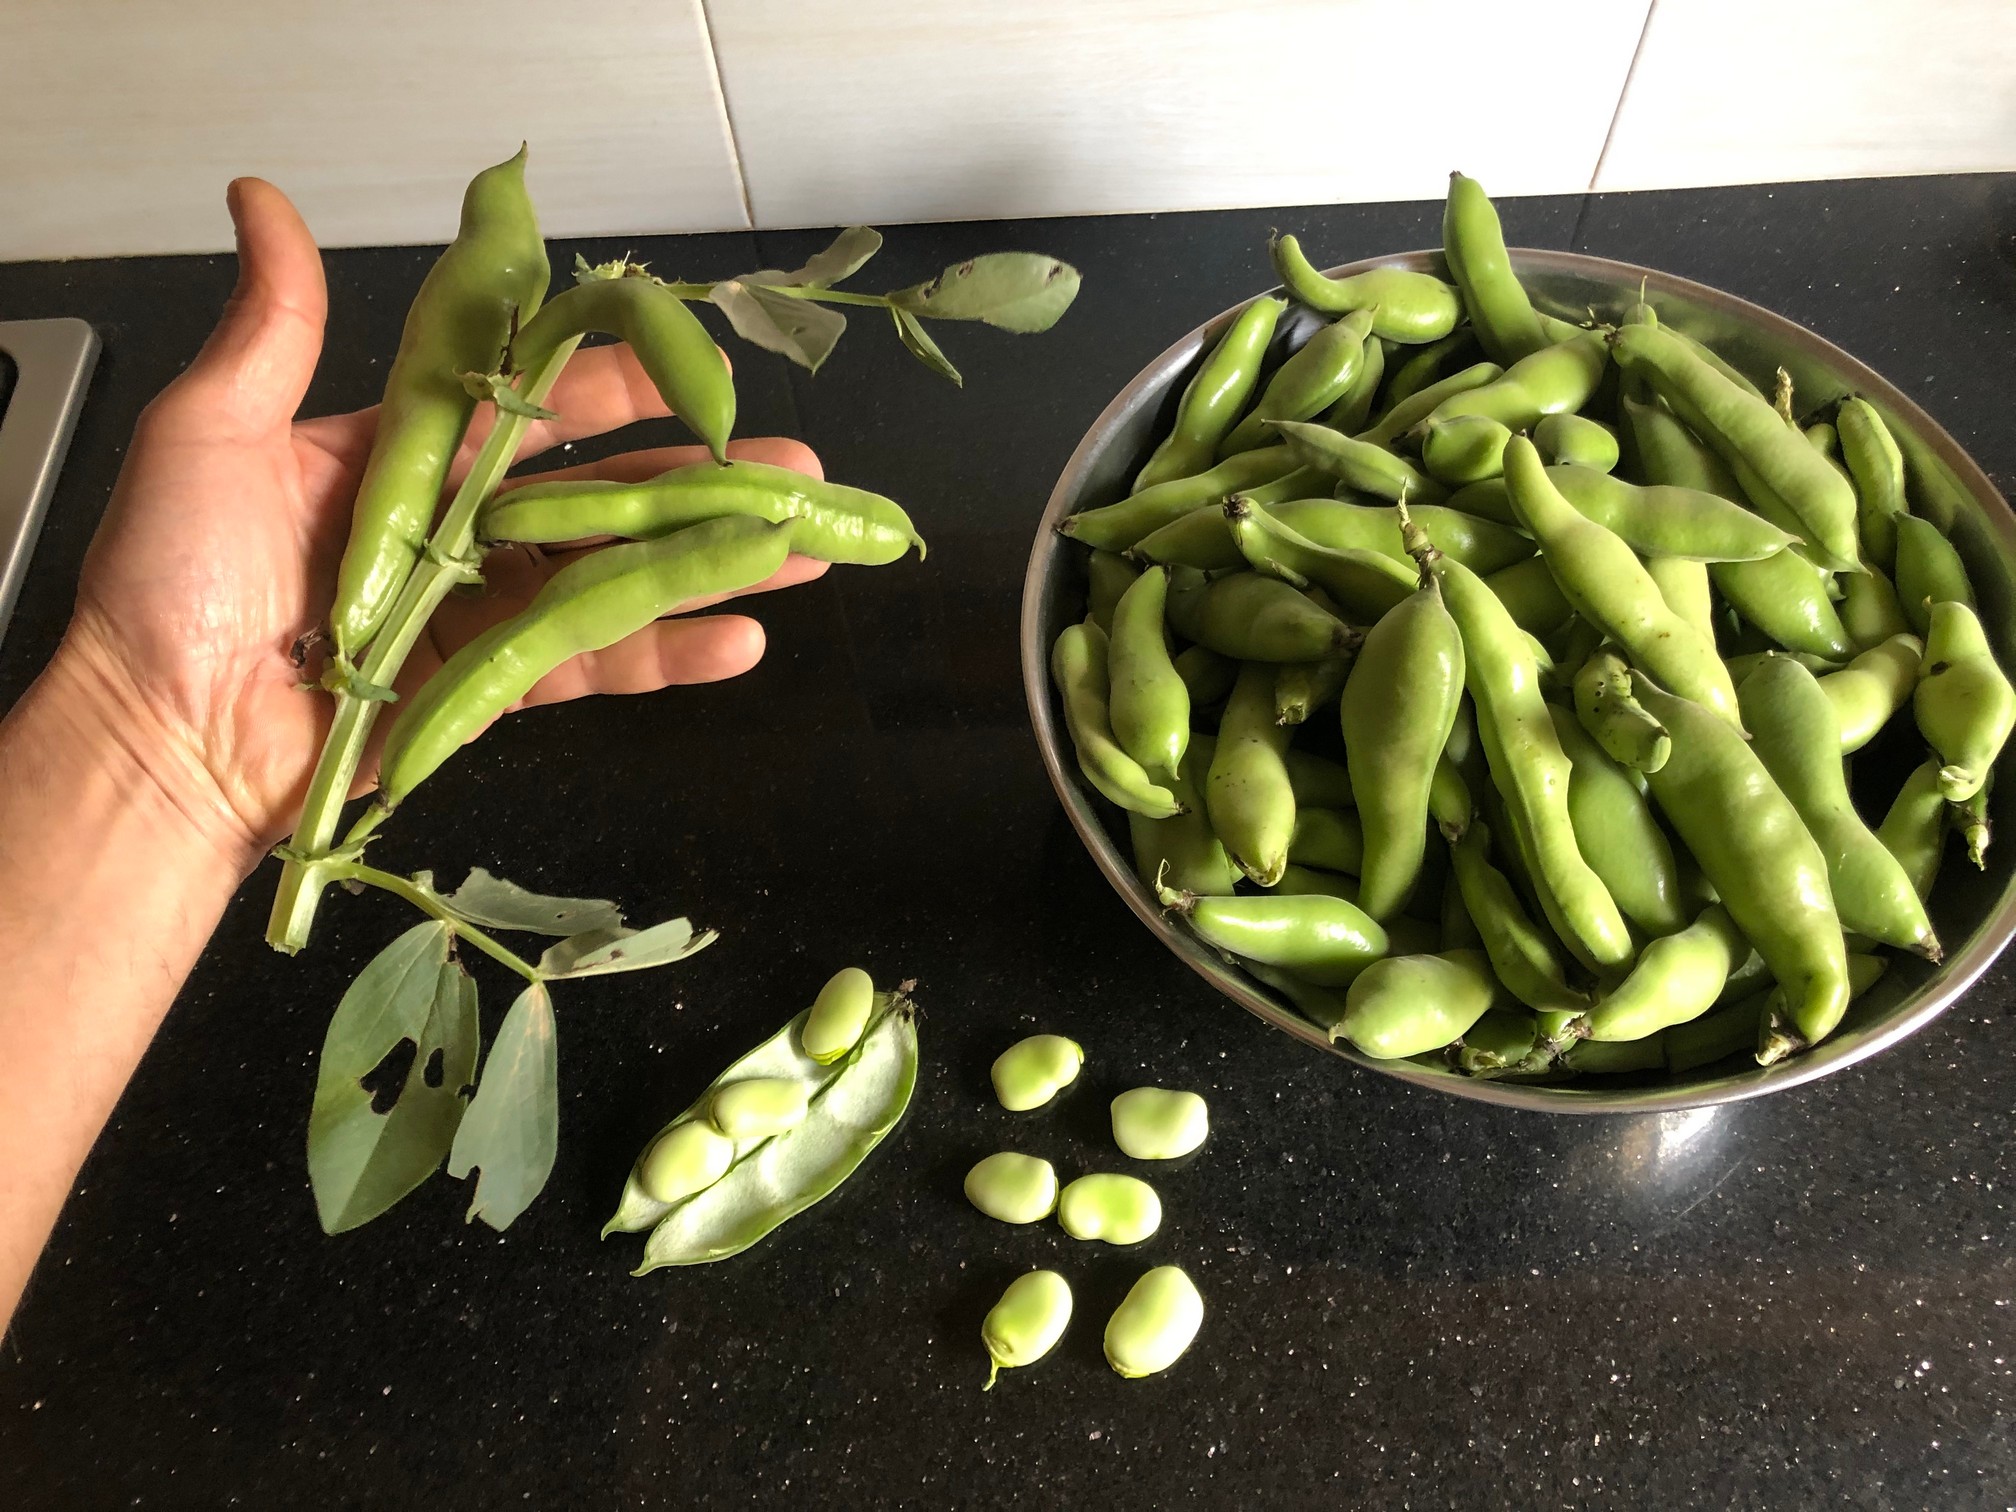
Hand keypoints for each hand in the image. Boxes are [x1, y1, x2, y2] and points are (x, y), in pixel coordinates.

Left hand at [51, 177, 825, 875]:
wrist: (161, 736)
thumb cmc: (170, 584)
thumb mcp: (211, 432)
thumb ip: (272, 330)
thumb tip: (263, 201)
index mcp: (405, 456)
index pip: (536, 403)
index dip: (620, 381)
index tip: (700, 365)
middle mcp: (458, 529)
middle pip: (604, 494)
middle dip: (707, 480)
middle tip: (800, 465)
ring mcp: (482, 610)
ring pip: (618, 577)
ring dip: (715, 563)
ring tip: (807, 550)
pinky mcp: (491, 687)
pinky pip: (592, 664)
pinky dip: (667, 654)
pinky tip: (740, 637)